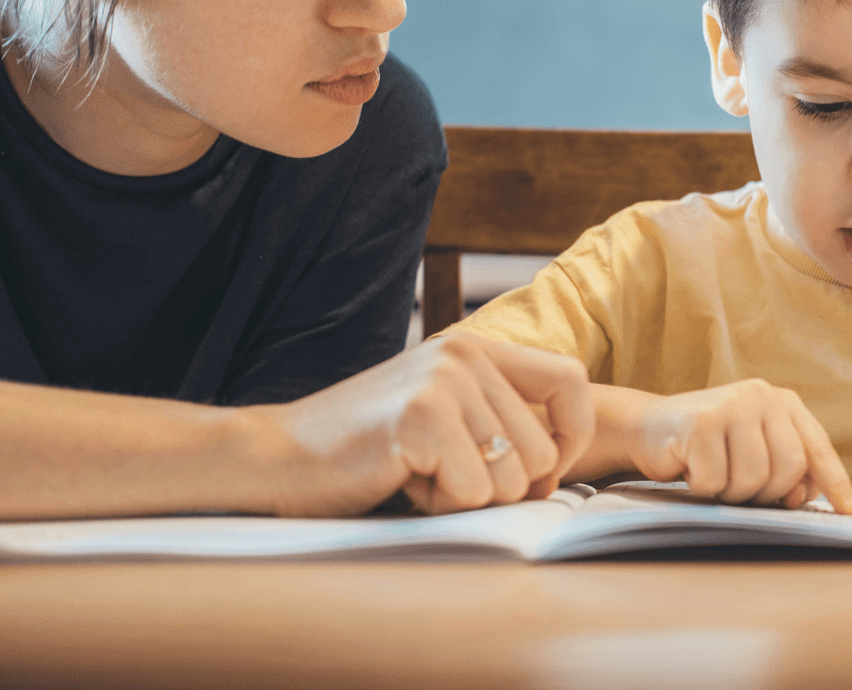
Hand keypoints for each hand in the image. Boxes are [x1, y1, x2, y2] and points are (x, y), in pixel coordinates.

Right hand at [259, 333, 592, 515]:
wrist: (278, 455)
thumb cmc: (367, 448)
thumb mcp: (444, 413)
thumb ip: (499, 418)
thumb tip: (563, 461)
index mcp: (477, 348)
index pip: (570, 382)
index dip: (572, 437)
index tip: (543, 475)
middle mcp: (466, 354)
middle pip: (544, 450)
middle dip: (504, 486)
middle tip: (445, 476)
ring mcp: (444, 382)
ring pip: (513, 477)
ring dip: (469, 497)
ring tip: (420, 475)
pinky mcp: (421, 418)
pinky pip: (473, 492)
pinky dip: (441, 504)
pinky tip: (403, 481)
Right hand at [626, 380, 851, 514]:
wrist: (648, 427)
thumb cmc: (708, 446)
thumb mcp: (753, 451)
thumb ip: (786, 469)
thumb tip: (806, 496)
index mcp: (783, 403)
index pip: (817, 450)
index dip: (837, 485)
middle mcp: (761, 397)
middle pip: (788, 470)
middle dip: (765, 493)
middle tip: (737, 486)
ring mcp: (731, 405)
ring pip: (752, 479)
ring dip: (730, 492)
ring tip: (713, 472)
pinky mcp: (700, 421)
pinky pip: (714, 482)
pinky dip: (701, 487)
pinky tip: (690, 466)